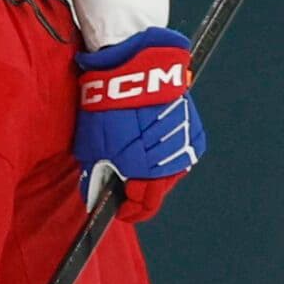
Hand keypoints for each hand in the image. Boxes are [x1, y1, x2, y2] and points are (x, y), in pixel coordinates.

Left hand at [73, 27, 202, 221]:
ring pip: (170, 173)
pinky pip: (180, 153)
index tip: (119, 211)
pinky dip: (166, 155)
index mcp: (146, 173)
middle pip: (157, 192)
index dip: (129, 212)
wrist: (136, 71)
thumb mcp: (90, 147)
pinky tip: (150, 146)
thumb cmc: (108, 108)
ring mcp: (186, 148)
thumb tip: (93, 195)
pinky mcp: (194, 131)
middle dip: (138, 193)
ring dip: (153, 174)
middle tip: (123, 187)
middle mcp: (171, 165)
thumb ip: (94, 176)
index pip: (144, 206)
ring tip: (134, 164)